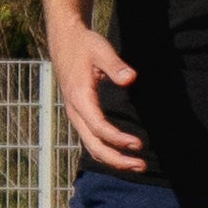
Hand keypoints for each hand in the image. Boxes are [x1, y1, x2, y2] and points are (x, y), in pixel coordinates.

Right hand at [51, 19, 144, 174]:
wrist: (65, 41)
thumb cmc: (85, 45)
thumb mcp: (101, 49)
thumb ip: (115, 65)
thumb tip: (131, 78)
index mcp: (79, 97)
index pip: (98, 127)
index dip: (118, 139)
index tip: (139, 144)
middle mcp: (75, 111)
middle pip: (94, 145)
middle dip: (117, 159)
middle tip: (142, 166)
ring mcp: (76, 115)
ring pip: (91, 146)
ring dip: (113, 159)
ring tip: (138, 165)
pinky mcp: (80, 115)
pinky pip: (92, 139)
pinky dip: (107, 150)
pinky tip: (124, 153)